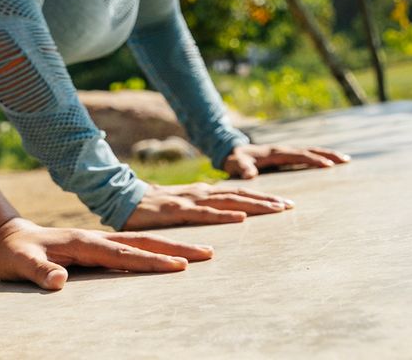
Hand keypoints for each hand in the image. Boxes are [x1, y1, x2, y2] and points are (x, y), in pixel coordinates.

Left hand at [0, 216, 212, 290]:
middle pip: (142, 243)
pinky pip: (132, 250)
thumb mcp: (20, 264)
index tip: (179, 265)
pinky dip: (156, 252)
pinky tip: (171, 258)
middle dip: (176, 248)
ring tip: (202, 252)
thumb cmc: (14, 254)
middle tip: (209, 254)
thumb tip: (60, 280)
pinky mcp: (97, 248)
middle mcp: (95, 239)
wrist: (7, 237)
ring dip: (171, 248)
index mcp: (82, 241)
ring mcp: (98, 242)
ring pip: (142, 244)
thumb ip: (38, 272)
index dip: (151, 261)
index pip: (122, 254)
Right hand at [122, 182, 293, 228]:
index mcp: (202, 194)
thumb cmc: (151, 207)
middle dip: (266, 200)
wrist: (121, 198)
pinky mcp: (178, 210)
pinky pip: (205, 214)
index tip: (285, 203)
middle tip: (291, 205)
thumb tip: (219, 218)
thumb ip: (199, 212)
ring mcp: (190, 200)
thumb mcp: (180, 208)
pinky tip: (241, 218)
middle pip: (239, 195)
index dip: (262, 197)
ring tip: (277, 209)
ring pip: (228, 202)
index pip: (238, 194)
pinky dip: (224, 215)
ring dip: (254, 205)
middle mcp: (201, 194)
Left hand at [222, 143, 349, 178]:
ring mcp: (284, 152)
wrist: (230, 151)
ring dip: (326, 154)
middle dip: (327, 154)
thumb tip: (250, 175)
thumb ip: (242, 168)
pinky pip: (304, 156)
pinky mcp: (284, 156)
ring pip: (309, 151)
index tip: (329, 165)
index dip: (313, 160)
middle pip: (309, 150)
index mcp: (274, 152)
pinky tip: (328, 163)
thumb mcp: (235, 164)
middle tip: (346, 159)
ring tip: (345, 159)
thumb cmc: (233, 159)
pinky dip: (318, 157)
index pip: (298, 156)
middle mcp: (282, 150)